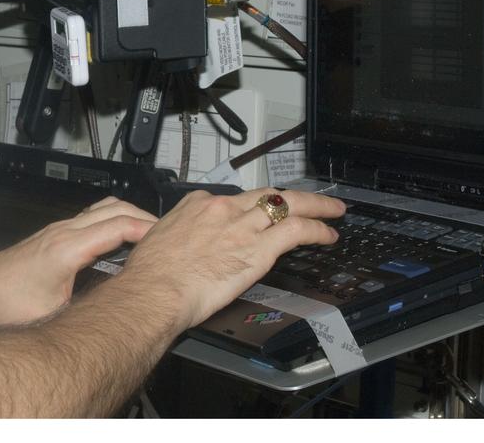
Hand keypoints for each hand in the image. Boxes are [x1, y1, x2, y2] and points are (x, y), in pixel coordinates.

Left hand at [0, 197, 156, 326]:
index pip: (117, 225)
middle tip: (167, 235)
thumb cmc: (8, 305)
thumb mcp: (54, 314)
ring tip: (149, 234)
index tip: (167, 240)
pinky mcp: (53, 234)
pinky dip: (112, 220)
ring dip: (127, 215)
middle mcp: (63, 231)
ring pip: (101, 208)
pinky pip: (91, 218)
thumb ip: (87, 307)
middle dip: (143, 217)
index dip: (146, 230)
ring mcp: (57, 229)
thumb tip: (116, 311)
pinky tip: (121, 238)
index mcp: (68, 247)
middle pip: (113, 208)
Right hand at [118, 188, 345, 335]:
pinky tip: (328, 234)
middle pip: (268, 193)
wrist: (154, 291)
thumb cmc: (150, 275)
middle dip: (296, 195)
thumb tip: (180, 244)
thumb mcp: (156, 239)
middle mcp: (223, 209)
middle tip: (315, 198)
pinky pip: (296, 231)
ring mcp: (243, 227)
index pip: (232, 198)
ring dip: (316, 207)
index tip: (257, 214)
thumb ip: (177, 235)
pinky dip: (317, 229)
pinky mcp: (258, 249)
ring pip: (289, 206)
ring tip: (333, 211)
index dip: (250, 206)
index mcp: (197, 204)